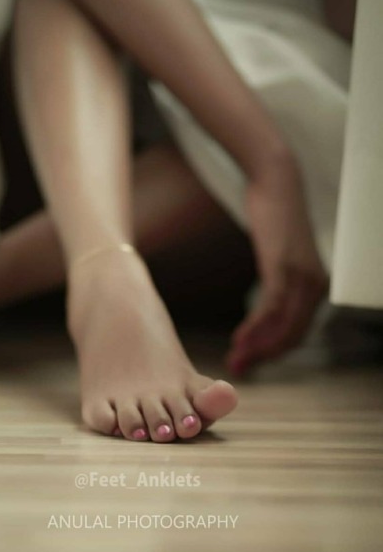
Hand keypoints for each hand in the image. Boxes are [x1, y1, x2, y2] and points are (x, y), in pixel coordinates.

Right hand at [226, 158, 328, 374]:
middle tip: (238, 368)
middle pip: (291, 336)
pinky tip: (239, 337)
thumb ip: (281, 283)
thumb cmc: (276, 219)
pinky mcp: (284, 267)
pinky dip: (255, 327)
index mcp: (317, 288)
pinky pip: (271, 307)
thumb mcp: (281, 257)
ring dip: (256, 347)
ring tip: (235, 359)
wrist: (277, 183)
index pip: (297, 333)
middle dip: (263, 356)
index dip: (272, 352)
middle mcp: (315, 286)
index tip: (250, 362)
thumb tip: (269, 306)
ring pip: (281, 326)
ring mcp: (301, 277)